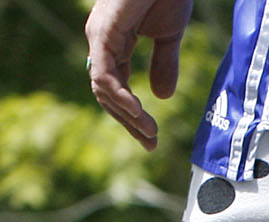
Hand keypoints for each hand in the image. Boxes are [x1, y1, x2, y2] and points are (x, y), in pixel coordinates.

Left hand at [86, 0, 194, 150]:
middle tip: (150, 142)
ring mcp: (99, 36)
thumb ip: (164, 64)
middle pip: (106, 94)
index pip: (116, 89)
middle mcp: (101, 41)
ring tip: (149, 130)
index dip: (132, 115)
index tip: (151, 137)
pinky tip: (138, 111)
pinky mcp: (103, 31)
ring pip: (103, 88)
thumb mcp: (169, 36)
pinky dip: (120, 96)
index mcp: (114, 44)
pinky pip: (106, 73)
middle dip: (128, 122)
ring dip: (126, 114)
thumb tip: (162, 97)